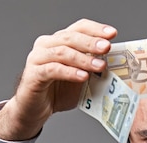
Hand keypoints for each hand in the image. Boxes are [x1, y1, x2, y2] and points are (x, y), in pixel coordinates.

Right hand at [0, 19, 116, 139]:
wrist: (35, 110)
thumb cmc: (56, 93)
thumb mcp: (80, 79)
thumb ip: (91, 70)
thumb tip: (112, 65)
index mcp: (59, 42)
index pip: (78, 28)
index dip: (95, 29)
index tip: (112, 34)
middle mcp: (46, 45)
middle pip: (70, 37)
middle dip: (91, 42)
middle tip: (106, 47)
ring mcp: (38, 58)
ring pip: (62, 53)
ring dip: (83, 59)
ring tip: (99, 66)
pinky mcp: (34, 74)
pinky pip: (53, 70)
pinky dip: (70, 72)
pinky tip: (83, 76)